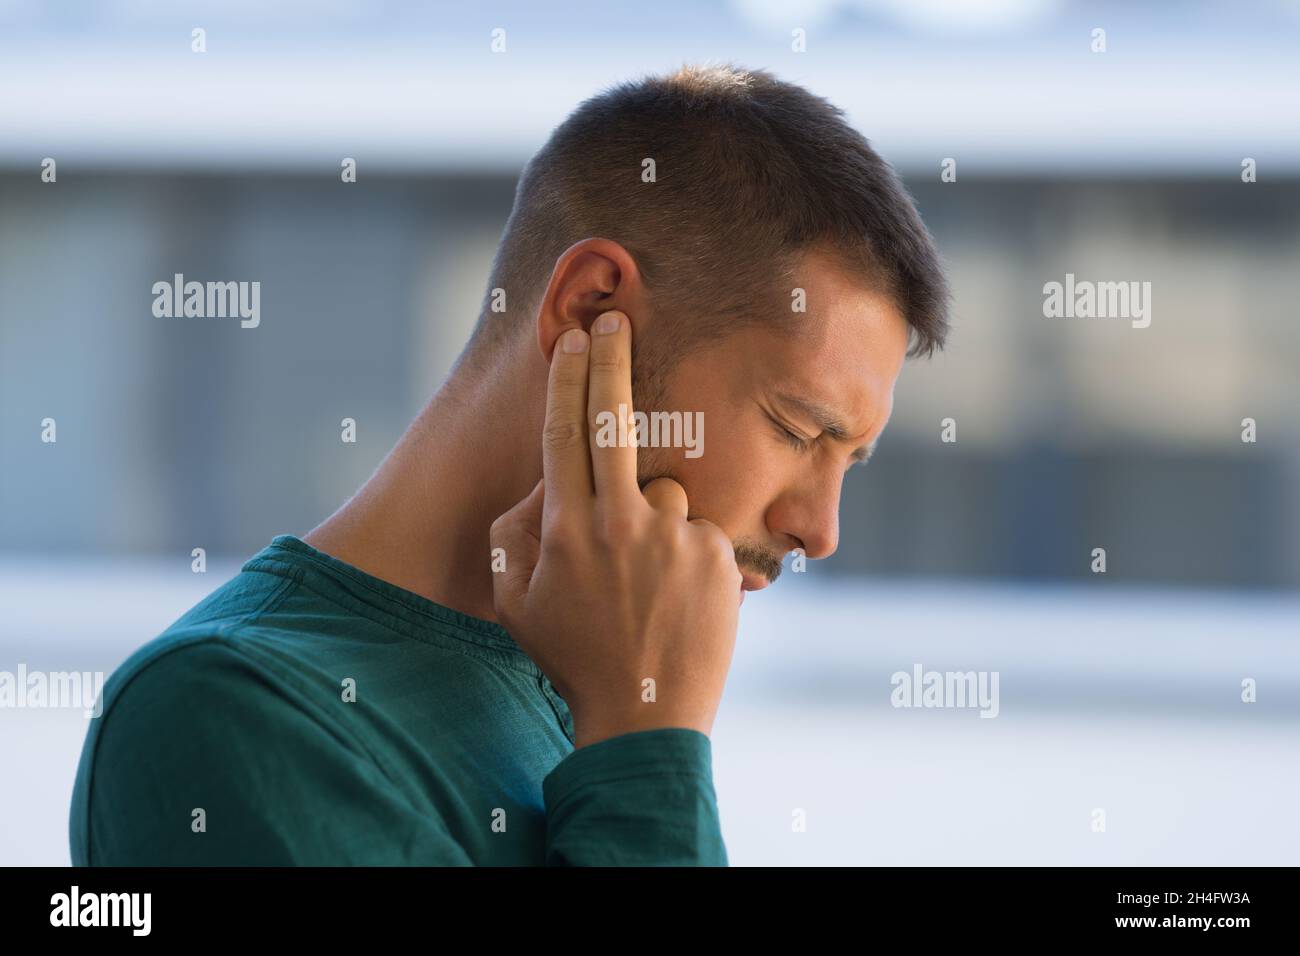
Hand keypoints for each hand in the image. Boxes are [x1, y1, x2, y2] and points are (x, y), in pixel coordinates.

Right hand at [490, 310, 741, 746]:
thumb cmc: (572, 657)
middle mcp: (619, 521)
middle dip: (612, 361)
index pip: (564, 433)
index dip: (567, 380)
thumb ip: (513, 539)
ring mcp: (672, 536)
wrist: (643, 714)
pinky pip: (698, 530)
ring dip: (656, 519)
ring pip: (666, 491)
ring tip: (649, 584)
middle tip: (616, 318)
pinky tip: (677, 599)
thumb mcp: (517, 604)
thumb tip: (536, 488)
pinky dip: (687, 552)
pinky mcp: (714, 555)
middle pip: (615, 421)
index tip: (573, 340)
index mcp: (566, 529)